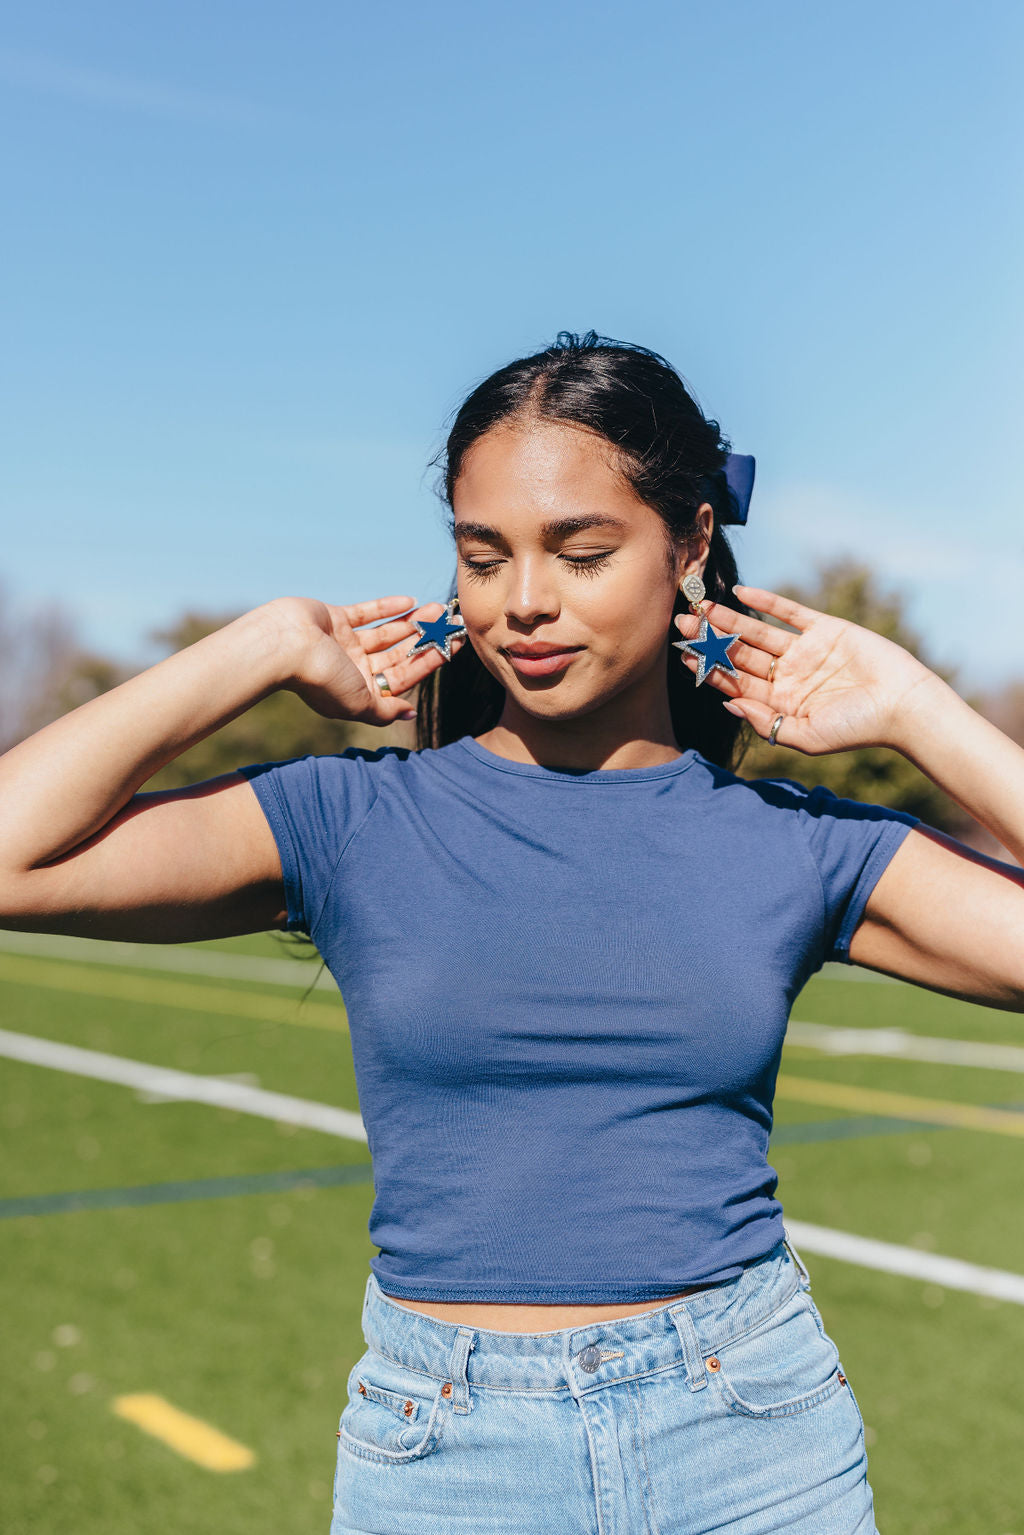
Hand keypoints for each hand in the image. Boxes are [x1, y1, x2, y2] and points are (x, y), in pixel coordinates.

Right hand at [266, 594, 466, 726]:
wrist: (282, 647)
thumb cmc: (321, 679)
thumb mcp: (360, 703)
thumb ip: (385, 710)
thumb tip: (410, 714)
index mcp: (361, 691)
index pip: (404, 677)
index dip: (430, 662)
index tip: (454, 647)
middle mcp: (354, 669)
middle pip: (398, 654)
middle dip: (425, 640)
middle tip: (451, 624)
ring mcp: (344, 643)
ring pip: (386, 632)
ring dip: (411, 622)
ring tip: (437, 610)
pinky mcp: (334, 620)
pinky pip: (365, 613)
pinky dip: (386, 607)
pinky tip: (409, 601)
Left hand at [673, 584, 938, 754]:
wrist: (903, 706)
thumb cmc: (858, 729)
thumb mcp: (806, 736)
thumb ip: (767, 723)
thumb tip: (729, 704)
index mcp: (780, 702)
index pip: (735, 682)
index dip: (710, 669)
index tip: (684, 657)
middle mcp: (788, 675)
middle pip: (740, 654)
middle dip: (711, 640)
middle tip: (681, 624)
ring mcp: (805, 651)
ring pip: (758, 631)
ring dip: (730, 619)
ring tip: (701, 608)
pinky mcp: (825, 629)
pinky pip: (789, 612)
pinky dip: (766, 601)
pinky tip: (740, 592)